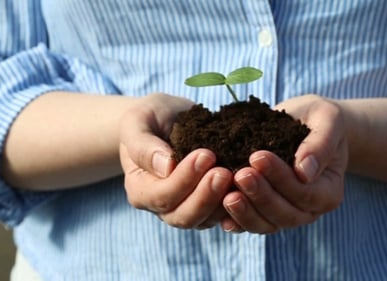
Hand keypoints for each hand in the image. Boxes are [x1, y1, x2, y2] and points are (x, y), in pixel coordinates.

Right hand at [119, 93, 232, 228]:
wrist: (166, 119)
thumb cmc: (148, 118)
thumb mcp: (138, 122)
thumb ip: (144, 146)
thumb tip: (166, 167)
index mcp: (140, 189)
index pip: (161, 195)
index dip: (184, 179)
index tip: (205, 155)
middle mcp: (161, 206)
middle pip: (183, 216)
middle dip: (206, 196)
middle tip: (224, 172)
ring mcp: (185, 208)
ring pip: (205, 220)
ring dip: (222, 202)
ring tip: (239, 177)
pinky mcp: (208, 205)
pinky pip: (222, 214)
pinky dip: (235, 203)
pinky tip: (248, 184)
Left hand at [221, 95, 347, 233]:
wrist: (303, 123)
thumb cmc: (318, 120)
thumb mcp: (327, 121)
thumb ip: (320, 144)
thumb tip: (304, 172)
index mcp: (328, 191)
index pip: (305, 193)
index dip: (281, 178)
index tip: (258, 156)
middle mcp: (309, 210)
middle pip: (285, 214)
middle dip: (261, 195)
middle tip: (240, 174)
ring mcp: (286, 215)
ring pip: (266, 224)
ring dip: (246, 212)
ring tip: (228, 195)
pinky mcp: (264, 213)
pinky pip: (250, 223)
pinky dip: (235, 220)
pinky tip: (220, 209)